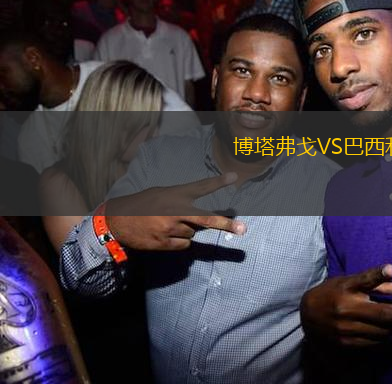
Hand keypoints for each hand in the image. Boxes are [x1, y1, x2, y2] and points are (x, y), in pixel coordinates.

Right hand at [105, 173, 245, 250]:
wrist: (117, 220)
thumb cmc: (142, 204)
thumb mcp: (162, 194)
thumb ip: (181, 201)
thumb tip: (199, 218)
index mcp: (176, 194)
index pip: (201, 187)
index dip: (218, 182)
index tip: (234, 176)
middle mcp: (176, 211)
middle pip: (206, 218)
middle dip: (226, 224)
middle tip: (243, 229)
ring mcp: (171, 228)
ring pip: (193, 233)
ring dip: (187, 231)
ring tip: (168, 225)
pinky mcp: (165, 243)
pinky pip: (184, 245)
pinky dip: (179, 242)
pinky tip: (165, 235)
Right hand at [300, 264, 391, 346]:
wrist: (307, 315)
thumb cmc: (333, 292)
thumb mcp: (351, 282)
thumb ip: (376, 283)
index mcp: (347, 290)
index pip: (369, 282)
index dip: (381, 275)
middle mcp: (346, 309)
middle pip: (386, 315)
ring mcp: (346, 329)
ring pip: (383, 332)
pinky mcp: (346, 344)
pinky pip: (375, 343)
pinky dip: (385, 337)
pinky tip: (385, 331)